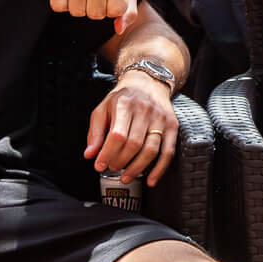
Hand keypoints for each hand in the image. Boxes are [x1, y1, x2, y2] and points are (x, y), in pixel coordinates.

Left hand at [87, 65, 178, 184]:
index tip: (100, 165)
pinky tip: (150, 180)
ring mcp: (161, 118)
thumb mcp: (103, 109)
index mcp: (125, 105)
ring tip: (126, 176)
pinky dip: (159, 169)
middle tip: (112, 168)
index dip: (108, 153)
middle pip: (134, 144)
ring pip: (151, 150)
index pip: (117, 135)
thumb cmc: (123, 98)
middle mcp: (145, 110)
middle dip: (120, 162)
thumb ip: (95, 132)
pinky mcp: (172, 125)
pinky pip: (168, 152)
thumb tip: (90, 155)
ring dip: (137, 168)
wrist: (148, 82)